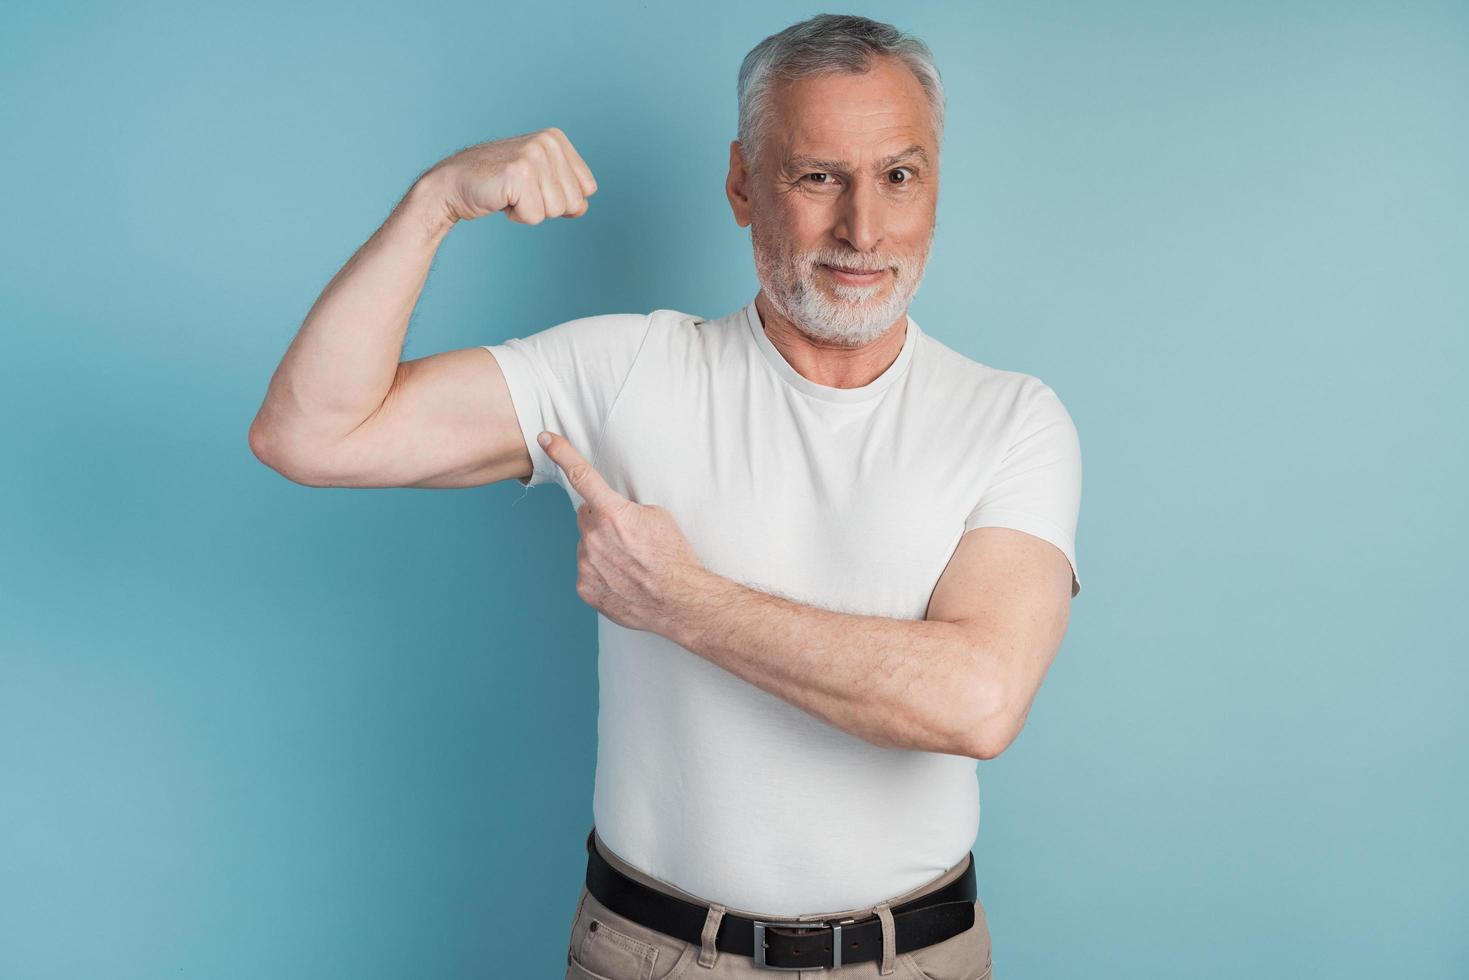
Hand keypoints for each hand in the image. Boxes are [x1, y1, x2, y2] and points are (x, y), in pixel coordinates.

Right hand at [427, 127, 597, 224]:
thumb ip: (566, 191)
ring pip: (556, 210)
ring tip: (511, 193)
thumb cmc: (497, 184)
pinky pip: (535, 216)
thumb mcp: (539, 181)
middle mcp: (547, 142)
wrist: (453, 183)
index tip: (535, 187)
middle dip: (547, 206)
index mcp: (556, 139)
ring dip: (531, 211)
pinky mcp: (519, 174)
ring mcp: (533, 156)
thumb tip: (582, 207)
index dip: (562, 198)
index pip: (588, 188)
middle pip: (574, 202)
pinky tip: (502, 197)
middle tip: (520, 191)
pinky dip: (518, 216)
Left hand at [538, 429, 706, 637]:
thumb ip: (628, 509)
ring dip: (602, 549)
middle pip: (586, 517)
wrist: (679, 600)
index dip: (562, 452)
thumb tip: (615, 513)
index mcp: (613, 513)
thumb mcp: (658, 518)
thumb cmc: (673, 557)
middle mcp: (594, 536)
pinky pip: (587, 570)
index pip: (581, 475)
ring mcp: (586, 563)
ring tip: (630, 563)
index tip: (545, 438)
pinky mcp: (585, 587)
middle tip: (627, 537)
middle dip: (601, 521)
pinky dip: (601, 573)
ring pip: (586, 546)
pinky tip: (622, 579)